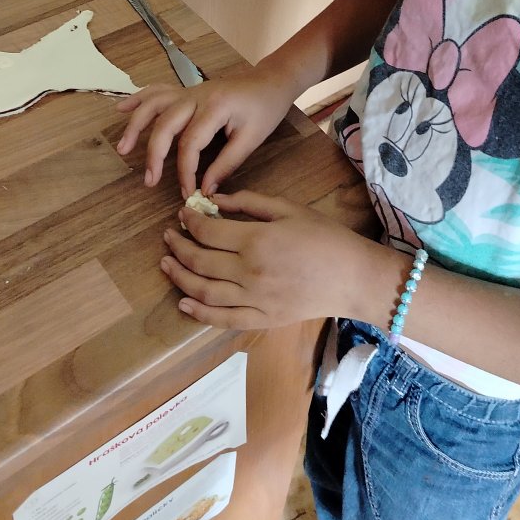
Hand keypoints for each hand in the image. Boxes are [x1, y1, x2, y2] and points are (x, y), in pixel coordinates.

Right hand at [116, 68, 297, 197]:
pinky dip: (137, 99)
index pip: (191, 143)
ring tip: (123, 149)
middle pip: (165, 124)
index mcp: (215, 107)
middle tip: (149, 181)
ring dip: (135, 125)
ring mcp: (188, 91)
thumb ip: (226, 164)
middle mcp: (196, 96)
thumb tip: (206, 190)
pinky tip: (121, 109)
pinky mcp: (186, 92)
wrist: (269, 81)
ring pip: (154, 105)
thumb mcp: (252, 139)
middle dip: (154, 155)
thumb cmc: (264, 109)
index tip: (187, 192)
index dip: (186, 171)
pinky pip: (157, 92)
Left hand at [159, 190, 378, 327]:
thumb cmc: (324, 237)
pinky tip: (184, 302)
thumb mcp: (289, 208)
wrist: (353, 278)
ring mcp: (254, 300)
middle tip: (168, 236)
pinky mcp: (262, 319)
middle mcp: (249, 272)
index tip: (183, 214)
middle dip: (178, 246)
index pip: (208, 231)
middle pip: (199, 261)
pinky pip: (222, 319)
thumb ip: (250, 202)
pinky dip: (199, 312)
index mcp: (256, 240)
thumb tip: (216, 200)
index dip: (190, 221)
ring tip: (166, 263)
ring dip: (179, 277)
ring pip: (203, 291)